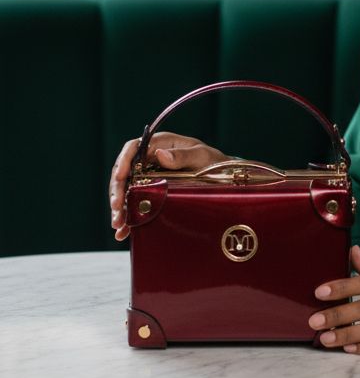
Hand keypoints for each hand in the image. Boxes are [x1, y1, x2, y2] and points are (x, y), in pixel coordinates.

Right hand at [110, 133, 227, 239]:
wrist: (224, 178)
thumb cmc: (213, 161)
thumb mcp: (201, 156)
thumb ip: (182, 155)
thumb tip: (160, 154)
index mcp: (159, 144)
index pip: (133, 148)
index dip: (123, 161)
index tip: (120, 177)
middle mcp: (150, 160)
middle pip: (125, 172)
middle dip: (118, 190)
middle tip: (117, 207)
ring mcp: (148, 177)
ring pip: (126, 190)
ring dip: (120, 208)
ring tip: (118, 224)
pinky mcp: (151, 194)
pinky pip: (135, 204)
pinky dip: (128, 218)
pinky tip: (123, 232)